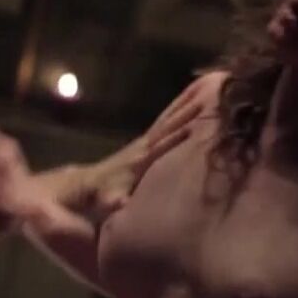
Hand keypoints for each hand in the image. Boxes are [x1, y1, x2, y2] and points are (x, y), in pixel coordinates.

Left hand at [70, 79, 204, 215]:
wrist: (88, 183)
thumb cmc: (102, 196)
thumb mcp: (108, 201)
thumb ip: (116, 202)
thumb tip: (121, 204)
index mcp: (140, 160)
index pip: (162, 145)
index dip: (178, 136)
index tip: (199, 125)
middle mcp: (143, 145)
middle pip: (168, 126)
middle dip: (187, 115)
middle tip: (209, 101)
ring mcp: (143, 141)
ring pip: (167, 119)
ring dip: (184, 106)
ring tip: (203, 93)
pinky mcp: (144, 140)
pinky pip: (164, 121)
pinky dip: (176, 108)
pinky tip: (188, 100)